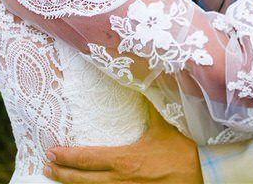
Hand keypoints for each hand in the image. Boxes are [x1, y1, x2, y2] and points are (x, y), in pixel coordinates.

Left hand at [44, 100, 201, 183]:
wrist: (206, 174)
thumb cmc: (184, 150)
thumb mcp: (164, 124)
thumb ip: (148, 104)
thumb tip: (138, 78)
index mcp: (125, 159)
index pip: (87, 159)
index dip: (67, 157)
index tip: (51, 152)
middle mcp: (122, 180)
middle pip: (84, 180)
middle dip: (62, 173)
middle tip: (46, 166)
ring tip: (59, 179)